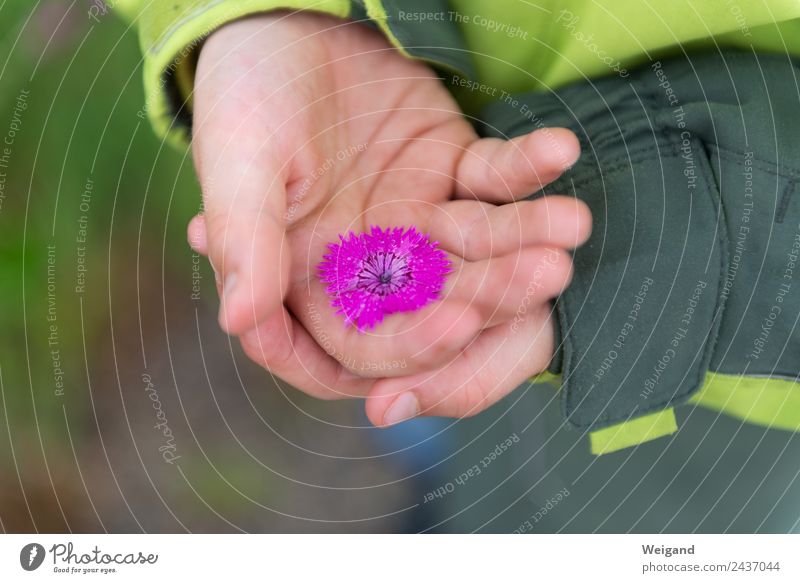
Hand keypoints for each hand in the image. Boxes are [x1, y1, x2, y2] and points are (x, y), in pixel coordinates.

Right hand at [188, 11, 589, 423]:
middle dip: (490, 296)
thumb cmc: (247, 89)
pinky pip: (494, 178)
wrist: (288, 18)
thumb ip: (244, 239)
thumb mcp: (238, 159)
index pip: (359, 345)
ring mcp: (414, 221)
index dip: (407, 348)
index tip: (455, 327)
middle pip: (435, 306)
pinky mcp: (449, 171)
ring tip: (570, 222)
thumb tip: (238, 319)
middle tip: (543, 273)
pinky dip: (527, 166)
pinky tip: (560, 149)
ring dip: (524, 239)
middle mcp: (367, 263)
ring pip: (475, 249)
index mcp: (306, 280)